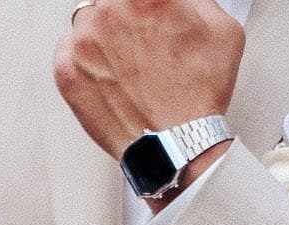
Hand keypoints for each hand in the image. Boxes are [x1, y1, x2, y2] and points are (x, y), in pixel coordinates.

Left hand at [56, 0, 243, 163]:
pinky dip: (82, 53)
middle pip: (110, 0)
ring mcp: (84, 42)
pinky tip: (106, 68)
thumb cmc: (198, 93)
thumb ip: (193, 1)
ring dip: (103, 27)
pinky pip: (67, 47)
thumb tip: (177, 2)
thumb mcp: (221, 25)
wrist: (175, 146)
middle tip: (140, 30)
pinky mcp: (67, 73)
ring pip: (86, 15)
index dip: (147, 6)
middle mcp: (110, 11)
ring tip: (125, 51)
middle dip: (125, 10)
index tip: (149, 13)